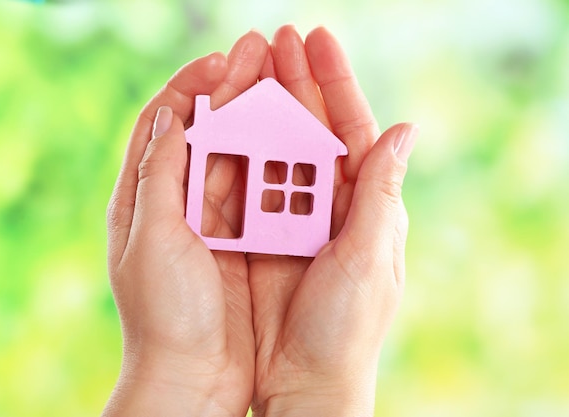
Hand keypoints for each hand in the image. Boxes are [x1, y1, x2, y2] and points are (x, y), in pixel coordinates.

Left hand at [102, 30, 270, 416]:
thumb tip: (173, 115)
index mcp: (143, 199)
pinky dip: (274, 164)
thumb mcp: (150, 238)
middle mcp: (177, 204)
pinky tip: (294, 140)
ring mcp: (212, 222)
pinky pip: (259, 192)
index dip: (190, 87)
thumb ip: (159, 175)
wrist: (193, 377)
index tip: (221, 62)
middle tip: (261, 53)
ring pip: (235, 157)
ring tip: (281, 83)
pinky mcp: (243, 242)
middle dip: (231, 91)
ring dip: (256, 120)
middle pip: (204, 132)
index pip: (163, 124)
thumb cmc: (163, 314)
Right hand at [246, 26, 417, 416]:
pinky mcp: (256, 234)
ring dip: (260, 107)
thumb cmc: (345, 327)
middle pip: (308, 129)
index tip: (316, 38)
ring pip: (272, 149)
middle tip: (273, 37)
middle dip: (292, 81)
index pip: (351, 128)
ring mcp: (288, 216)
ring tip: (244, 65)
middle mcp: (325, 203)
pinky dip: (233, 152)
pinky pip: (243, 184)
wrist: (303, 380)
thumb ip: (379, 193)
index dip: (335, 82)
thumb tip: (404, 129)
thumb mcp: (369, 257)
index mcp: (362, 203)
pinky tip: (221, 121)